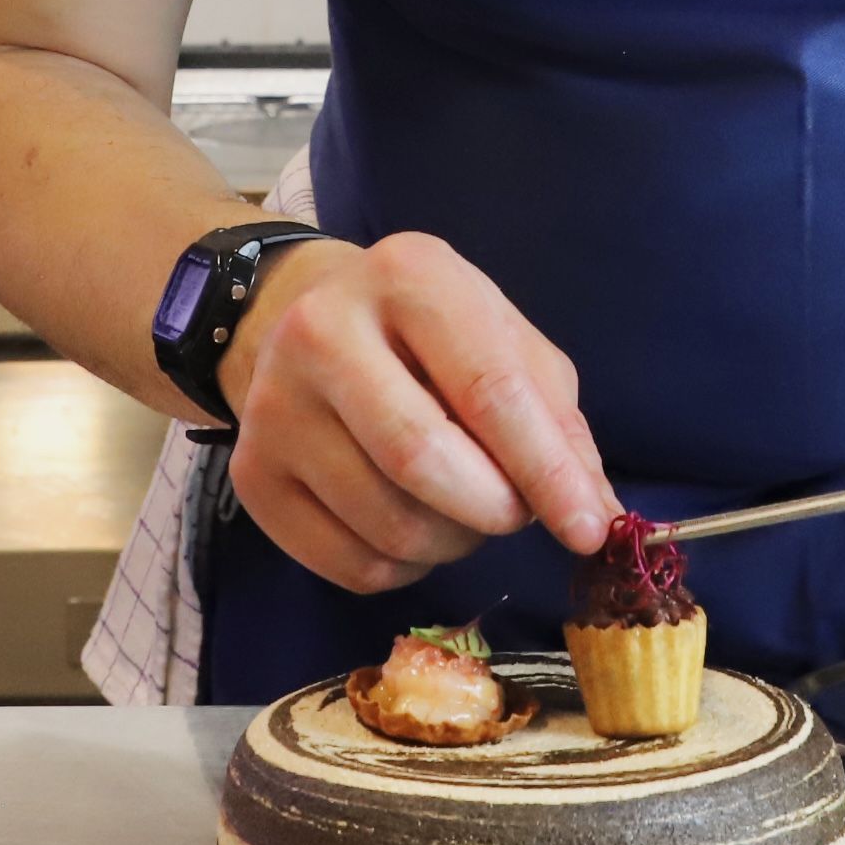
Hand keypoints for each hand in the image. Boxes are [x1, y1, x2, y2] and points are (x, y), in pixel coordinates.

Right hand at [220, 232, 619, 594]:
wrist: (300, 316)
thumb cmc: (428, 334)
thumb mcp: (505, 343)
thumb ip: (558, 423)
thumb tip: (594, 517)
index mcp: (408, 277)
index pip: (489, 389)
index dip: (546, 472)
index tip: (587, 531)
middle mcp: (323, 331)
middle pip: (421, 460)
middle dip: (493, 510)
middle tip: (517, 513)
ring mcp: (273, 405)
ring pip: (388, 524)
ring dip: (452, 542)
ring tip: (462, 508)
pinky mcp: (250, 473)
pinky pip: (349, 564)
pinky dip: (404, 567)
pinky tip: (411, 524)